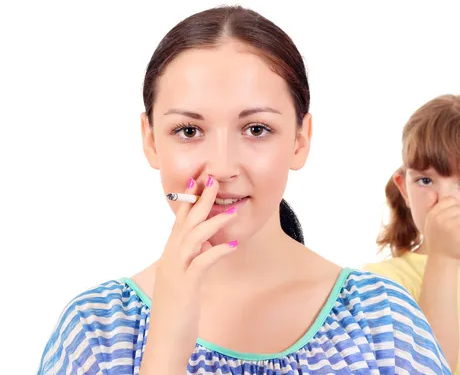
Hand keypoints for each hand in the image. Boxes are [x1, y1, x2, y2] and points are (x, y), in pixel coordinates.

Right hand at [140, 176, 237, 372]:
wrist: (165, 340)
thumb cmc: (177, 309)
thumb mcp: (185, 278)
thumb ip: (193, 259)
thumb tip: (207, 244)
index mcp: (170, 255)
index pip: (180, 221)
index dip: (189, 199)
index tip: (200, 180)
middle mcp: (170, 258)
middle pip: (185, 222)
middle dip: (200, 200)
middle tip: (213, 180)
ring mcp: (176, 271)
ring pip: (193, 238)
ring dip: (213, 222)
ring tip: (232, 209)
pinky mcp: (186, 286)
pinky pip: (202, 263)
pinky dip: (217, 252)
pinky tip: (233, 246)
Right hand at [423, 192, 459, 261]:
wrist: (441, 260)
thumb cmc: (438, 240)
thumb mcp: (431, 222)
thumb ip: (431, 206)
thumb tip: (432, 192)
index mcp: (432, 213)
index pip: (450, 199)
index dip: (455, 209)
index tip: (451, 221)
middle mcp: (439, 217)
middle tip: (454, 231)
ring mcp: (448, 225)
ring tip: (458, 237)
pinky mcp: (459, 233)